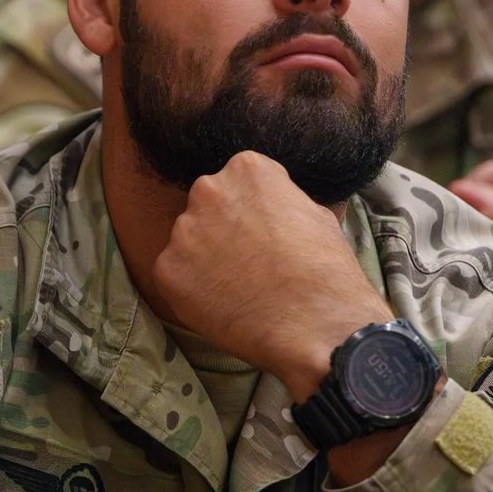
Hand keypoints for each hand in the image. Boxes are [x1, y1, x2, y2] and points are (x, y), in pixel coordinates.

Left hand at [152, 152, 392, 399]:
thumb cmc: (325, 269)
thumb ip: (281, 202)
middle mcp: (208, 191)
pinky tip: (222, 304)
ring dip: (205, 259)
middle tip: (247, 260)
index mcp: (246, 169)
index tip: (264, 231)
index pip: (240, 181)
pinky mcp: (167, 270)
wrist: (313, 322)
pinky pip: (175, 276)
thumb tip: (273, 210)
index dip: (253, 210)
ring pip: (189, 242)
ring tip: (237, 287)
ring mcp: (183, 231)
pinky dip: (192, 290)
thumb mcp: (315, 214)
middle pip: (209, 207)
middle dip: (223, 229)